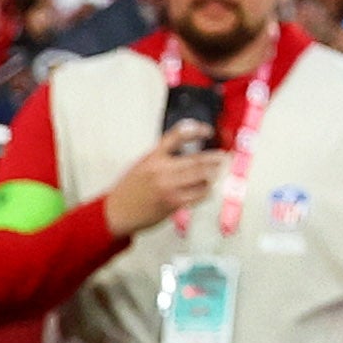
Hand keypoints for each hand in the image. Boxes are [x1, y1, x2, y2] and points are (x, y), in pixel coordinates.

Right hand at [102, 123, 224, 239]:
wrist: (117, 212)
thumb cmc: (129, 188)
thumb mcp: (142, 164)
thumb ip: (162, 156)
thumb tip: (186, 150)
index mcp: (153, 157)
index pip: (178, 136)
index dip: (196, 130)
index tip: (208, 131)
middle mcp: (162, 170)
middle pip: (197, 160)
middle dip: (216, 157)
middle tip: (225, 156)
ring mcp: (169, 187)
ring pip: (202, 178)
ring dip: (214, 174)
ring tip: (219, 172)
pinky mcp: (173, 203)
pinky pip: (198, 195)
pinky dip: (207, 190)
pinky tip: (208, 189)